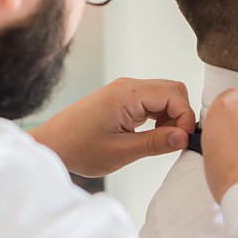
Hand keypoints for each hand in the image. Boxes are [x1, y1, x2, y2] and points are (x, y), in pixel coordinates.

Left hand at [29, 78, 196, 177]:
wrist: (52, 144)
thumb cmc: (78, 148)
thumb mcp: (120, 151)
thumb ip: (155, 143)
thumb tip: (184, 137)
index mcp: (127, 93)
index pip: (174, 94)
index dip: (184, 117)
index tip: (182, 140)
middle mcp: (127, 86)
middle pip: (172, 91)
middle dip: (180, 115)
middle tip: (173, 141)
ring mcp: (124, 92)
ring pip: (163, 97)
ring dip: (170, 117)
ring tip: (159, 141)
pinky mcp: (121, 100)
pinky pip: (151, 103)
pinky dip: (158, 118)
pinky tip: (150, 136)